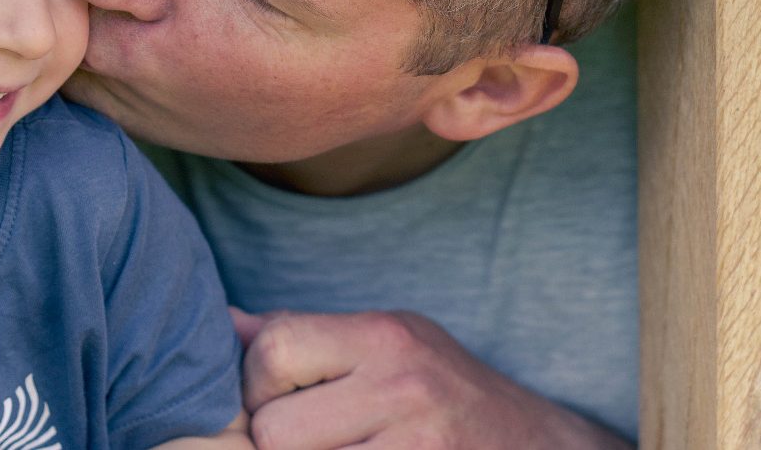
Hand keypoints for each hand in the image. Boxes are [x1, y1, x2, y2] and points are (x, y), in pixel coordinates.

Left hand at [231, 309, 630, 449]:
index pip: (274, 351)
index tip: (283, 398)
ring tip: (335, 448)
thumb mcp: (384, 343)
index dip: (259, 384)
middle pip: (275, 430)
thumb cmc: (443, 391)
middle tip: (311, 438)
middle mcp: (403, 389)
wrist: (540, 447)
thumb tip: (219, 323)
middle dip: (277, 442)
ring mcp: (415, 449)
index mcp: (386, 336)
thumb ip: (302, 336)